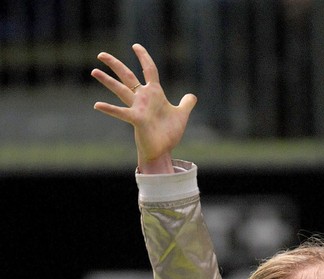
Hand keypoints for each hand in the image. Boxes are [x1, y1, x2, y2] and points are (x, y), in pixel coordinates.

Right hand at [91, 43, 196, 172]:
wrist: (163, 150)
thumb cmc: (169, 134)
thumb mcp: (181, 115)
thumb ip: (186, 104)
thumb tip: (192, 96)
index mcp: (154, 94)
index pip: (149, 70)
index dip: (144, 57)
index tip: (136, 46)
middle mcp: (143, 98)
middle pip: (127, 76)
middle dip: (115, 64)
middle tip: (100, 54)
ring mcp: (138, 108)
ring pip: (120, 89)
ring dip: (107, 80)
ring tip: (93, 71)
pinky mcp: (136, 119)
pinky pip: (121, 112)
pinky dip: (110, 109)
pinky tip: (97, 105)